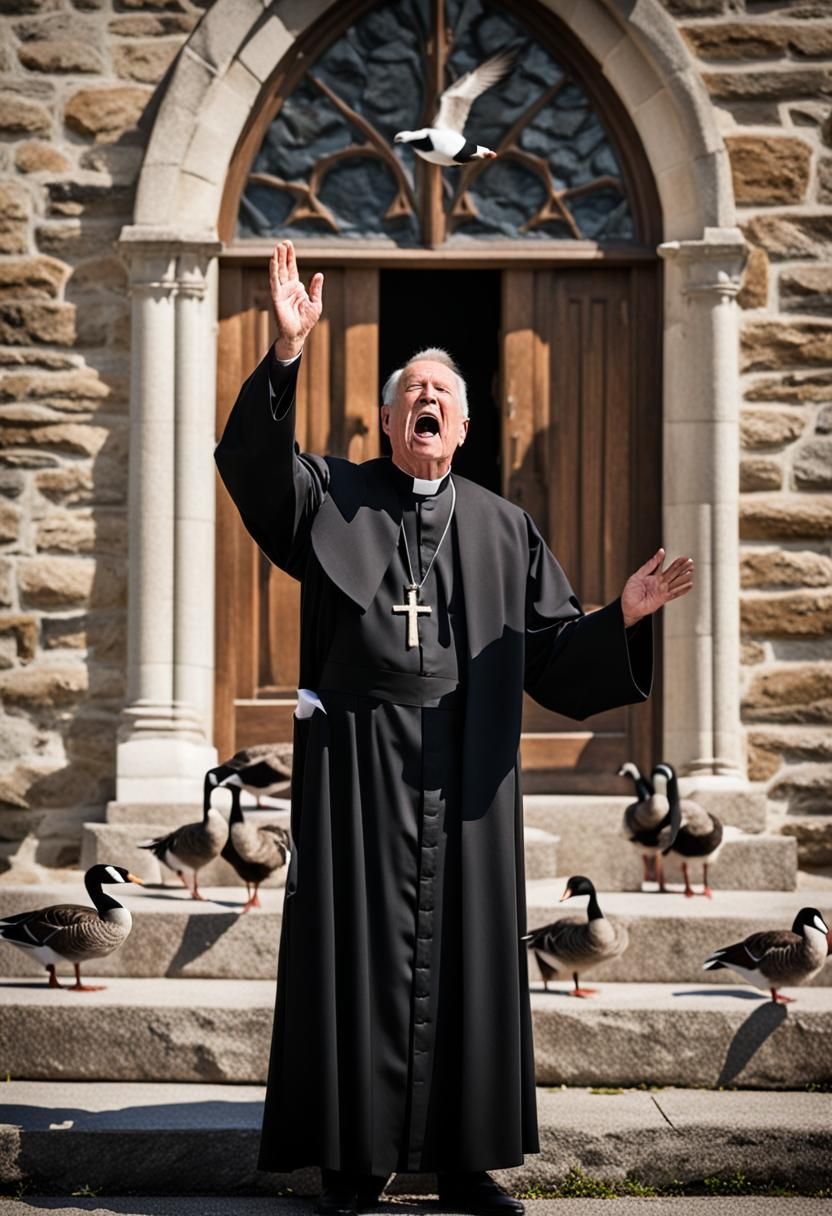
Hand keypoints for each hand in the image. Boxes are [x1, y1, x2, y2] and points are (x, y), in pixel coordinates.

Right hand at [269, 239, 322, 359]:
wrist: (298, 334)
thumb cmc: (306, 321)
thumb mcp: (315, 303)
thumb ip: (316, 288)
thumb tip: (319, 274)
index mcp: (296, 287)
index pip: (292, 268)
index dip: (290, 257)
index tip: (288, 245)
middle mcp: (287, 287)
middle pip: (284, 267)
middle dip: (283, 254)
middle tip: (282, 242)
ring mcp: (281, 292)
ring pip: (278, 272)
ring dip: (277, 259)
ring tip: (277, 247)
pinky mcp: (276, 297)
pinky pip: (275, 282)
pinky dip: (273, 270)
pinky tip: (273, 260)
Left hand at [620, 548, 693, 626]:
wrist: (627, 606)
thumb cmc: (631, 592)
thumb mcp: (639, 574)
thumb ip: (651, 564)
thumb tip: (660, 552)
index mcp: (655, 577)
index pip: (668, 568)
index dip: (677, 563)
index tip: (684, 558)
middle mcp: (660, 584)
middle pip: (674, 574)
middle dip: (682, 568)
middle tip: (691, 562)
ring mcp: (662, 591)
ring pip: (675, 582)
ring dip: (683, 577)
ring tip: (691, 571)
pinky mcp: (662, 599)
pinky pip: (674, 593)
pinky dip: (682, 589)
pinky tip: (689, 585)